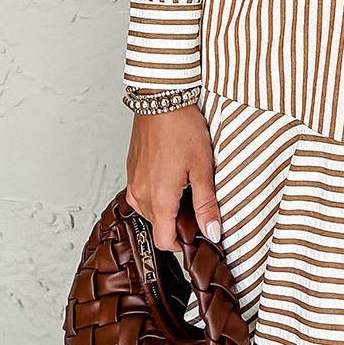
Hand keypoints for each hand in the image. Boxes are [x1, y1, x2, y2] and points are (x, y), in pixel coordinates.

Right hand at [125, 102, 221, 252]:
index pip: (164, 242)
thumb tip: (212, 232)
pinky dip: (158, 194)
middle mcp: (140, 195)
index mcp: (159, 199)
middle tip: (199, 203)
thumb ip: (206, 204)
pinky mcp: (131, 173)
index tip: (198, 233)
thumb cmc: (182, 129)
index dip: (183, 243)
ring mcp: (133, 184)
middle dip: (178, 222)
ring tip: (187, 186)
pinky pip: (143, 195)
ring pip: (151, 211)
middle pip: (159, 227)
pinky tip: (174, 175)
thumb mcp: (202, 168)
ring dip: (168, 208)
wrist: (161, 101)